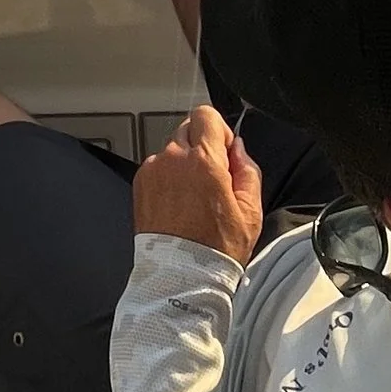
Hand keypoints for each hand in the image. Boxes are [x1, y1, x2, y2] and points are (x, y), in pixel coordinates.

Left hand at [134, 102, 262, 264]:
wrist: (181, 276)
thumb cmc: (216, 249)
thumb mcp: (250, 211)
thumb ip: (248, 169)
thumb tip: (238, 149)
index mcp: (203, 160)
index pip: (207, 115)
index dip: (220, 131)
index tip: (225, 154)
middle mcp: (173, 159)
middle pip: (188, 129)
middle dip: (202, 147)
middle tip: (212, 179)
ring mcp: (153, 171)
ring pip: (172, 149)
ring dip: (183, 164)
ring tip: (194, 199)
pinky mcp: (140, 185)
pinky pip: (158, 168)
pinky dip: (168, 178)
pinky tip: (178, 206)